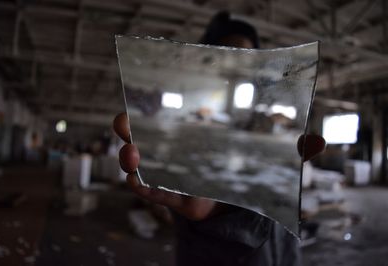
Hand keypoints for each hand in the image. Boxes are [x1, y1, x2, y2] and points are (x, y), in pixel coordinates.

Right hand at [113, 113, 324, 220]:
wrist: (233, 202)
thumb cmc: (243, 170)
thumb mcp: (265, 157)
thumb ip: (290, 150)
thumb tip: (321, 141)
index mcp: (191, 135)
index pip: (166, 119)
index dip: (151, 110)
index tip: (140, 100)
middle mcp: (173, 151)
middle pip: (144, 137)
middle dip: (130, 129)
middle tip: (125, 122)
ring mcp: (168, 174)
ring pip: (140, 164)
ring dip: (130, 159)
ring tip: (131, 155)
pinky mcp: (171, 198)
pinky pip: (148, 191)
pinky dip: (140, 186)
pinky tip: (137, 180)